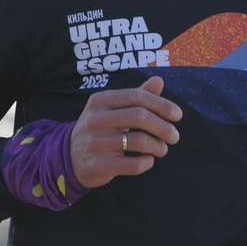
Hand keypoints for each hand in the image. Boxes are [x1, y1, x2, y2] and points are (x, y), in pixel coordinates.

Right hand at [68, 77, 182, 188]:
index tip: (177, 115)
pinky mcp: (98, 165)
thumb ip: (136, 96)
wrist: (68, 157)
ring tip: (162, 149)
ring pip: (138, 141)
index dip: (161, 104)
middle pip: (139, 116)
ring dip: (158, 146)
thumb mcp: (111, 109)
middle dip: (164, 127)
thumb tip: (159, 80)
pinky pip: (132, 165)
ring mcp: (95, 143)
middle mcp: (95, 119)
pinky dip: (147, 163)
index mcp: (100, 101)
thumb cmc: (99, 129)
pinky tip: (148, 160)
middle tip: (175, 136)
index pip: (136, 96)